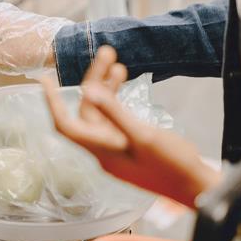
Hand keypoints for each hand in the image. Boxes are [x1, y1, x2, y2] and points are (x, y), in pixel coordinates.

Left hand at [44, 46, 221, 207]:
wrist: (196, 187)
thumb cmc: (172, 165)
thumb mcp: (143, 136)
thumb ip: (115, 113)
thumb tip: (88, 92)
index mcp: (102, 150)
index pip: (65, 124)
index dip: (52, 102)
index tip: (44, 79)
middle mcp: (104, 149)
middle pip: (87, 110)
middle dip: (93, 80)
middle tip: (107, 53)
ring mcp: (117, 148)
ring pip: (102, 112)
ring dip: (106, 87)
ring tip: (117, 63)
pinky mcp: (130, 146)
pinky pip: (114, 118)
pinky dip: (116, 100)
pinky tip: (123, 83)